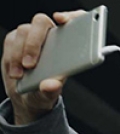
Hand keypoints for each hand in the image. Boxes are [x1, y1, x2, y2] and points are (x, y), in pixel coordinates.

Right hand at [1, 10, 85, 124]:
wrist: (28, 96)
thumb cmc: (46, 90)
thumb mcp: (51, 95)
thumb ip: (51, 90)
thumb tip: (51, 85)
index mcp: (67, 45)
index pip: (73, 22)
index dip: (70, 16)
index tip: (62, 20)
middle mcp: (49, 36)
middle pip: (42, 23)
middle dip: (35, 41)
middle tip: (31, 64)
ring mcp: (31, 36)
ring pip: (24, 31)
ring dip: (21, 53)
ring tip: (21, 75)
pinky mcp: (15, 41)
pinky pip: (11, 41)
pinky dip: (12, 57)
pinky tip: (15, 73)